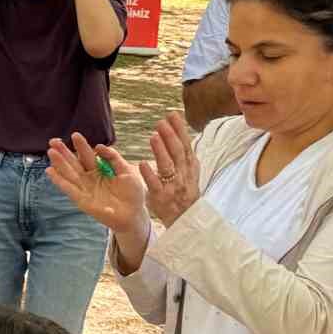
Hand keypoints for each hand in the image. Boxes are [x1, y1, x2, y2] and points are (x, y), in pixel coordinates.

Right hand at [45, 131, 147, 232]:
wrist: (134, 214)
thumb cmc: (131, 193)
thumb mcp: (126, 171)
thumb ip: (113, 158)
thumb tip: (99, 146)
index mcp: (99, 170)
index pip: (87, 155)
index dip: (81, 146)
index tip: (75, 135)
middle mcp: (89, 178)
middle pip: (74, 162)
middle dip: (64, 152)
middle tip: (53, 141)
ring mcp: (84, 188)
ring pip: (69, 173)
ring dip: (59, 163)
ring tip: (51, 152)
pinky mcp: (82, 200)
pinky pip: (68, 188)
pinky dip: (59, 180)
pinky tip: (50, 171)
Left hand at [143, 110, 200, 226]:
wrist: (186, 218)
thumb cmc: (185, 192)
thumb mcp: (189, 172)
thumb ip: (184, 154)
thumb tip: (179, 130)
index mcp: (190, 167)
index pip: (186, 145)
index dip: (180, 130)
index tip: (172, 114)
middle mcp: (183, 175)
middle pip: (178, 153)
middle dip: (171, 136)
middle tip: (161, 122)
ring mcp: (172, 186)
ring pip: (167, 167)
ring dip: (161, 151)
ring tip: (153, 136)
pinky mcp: (161, 197)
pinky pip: (155, 184)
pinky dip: (150, 174)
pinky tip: (142, 163)